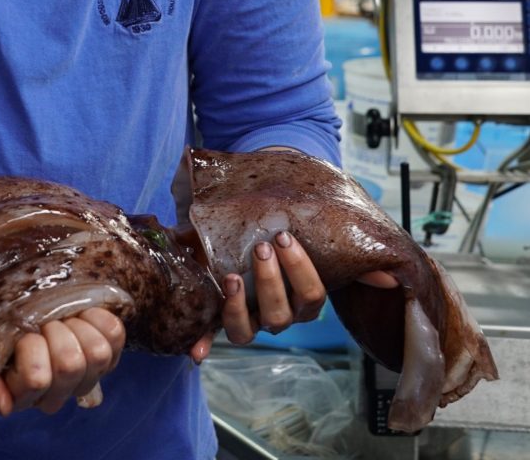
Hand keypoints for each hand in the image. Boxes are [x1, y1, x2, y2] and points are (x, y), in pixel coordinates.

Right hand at [0, 307, 125, 416]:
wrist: (34, 315)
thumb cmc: (10, 336)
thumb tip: (5, 406)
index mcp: (28, 392)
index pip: (36, 379)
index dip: (31, 348)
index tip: (25, 333)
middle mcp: (62, 391)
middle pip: (70, 363)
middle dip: (56, 333)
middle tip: (46, 322)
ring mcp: (90, 372)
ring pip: (96, 352)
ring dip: (78, 327)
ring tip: (65, 319)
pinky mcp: (111, 350)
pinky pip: (113, 333)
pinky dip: (98, 317)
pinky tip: (83, 314)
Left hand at [189, 231, 397, 362]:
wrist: (234, 238)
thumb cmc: (274, 240)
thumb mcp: (306, 244)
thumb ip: (347, 260)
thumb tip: (390, 275)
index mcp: (301, 301)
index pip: (312, 297)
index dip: (301, 270)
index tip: (284, 237)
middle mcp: (278, 315)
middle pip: (281, 314)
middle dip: (272, 281)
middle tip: (263, 247)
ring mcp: (250, 320)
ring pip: (251, 329)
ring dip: (240, 306)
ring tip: (232, 276)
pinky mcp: (221, 320)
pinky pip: (215, 337)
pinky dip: (205, 344)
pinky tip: (196, 351)